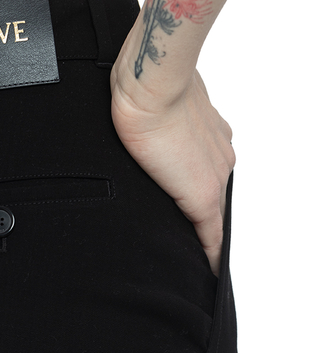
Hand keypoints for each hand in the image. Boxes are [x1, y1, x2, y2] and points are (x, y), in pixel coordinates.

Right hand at [110, 56, 234, 277]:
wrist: (152, 83)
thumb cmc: (146, 82)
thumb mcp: (152, 101)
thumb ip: (155, 116)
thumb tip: (133, 119)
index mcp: (210, 134)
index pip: (209, 172)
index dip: (201, 192)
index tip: (193, 208)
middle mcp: (220, 156)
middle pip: (214, 196)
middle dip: (202, 214)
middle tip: (187, 237)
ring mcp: (216, 175)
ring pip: (213, 214)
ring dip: (202, 231)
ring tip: (191, 253)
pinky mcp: (203, 196)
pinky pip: (212, 234)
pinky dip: (210, 253)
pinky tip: (207, 270)